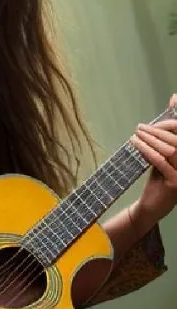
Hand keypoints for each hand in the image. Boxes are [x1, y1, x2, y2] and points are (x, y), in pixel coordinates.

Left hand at [130, 93, 176, 229]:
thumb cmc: (158, 179)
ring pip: (170, 149)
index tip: (153, 123)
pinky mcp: (175, 183)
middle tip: (140, 127)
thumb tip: (174, 100)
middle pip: (176, 140)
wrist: (151, 208)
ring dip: (151, 139)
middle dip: (158, 130)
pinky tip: (137, 145)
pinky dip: (148, 151)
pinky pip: (161, 162)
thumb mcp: (163, 155)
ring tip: (136, 134)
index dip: (171, 123)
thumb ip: (166, 136)